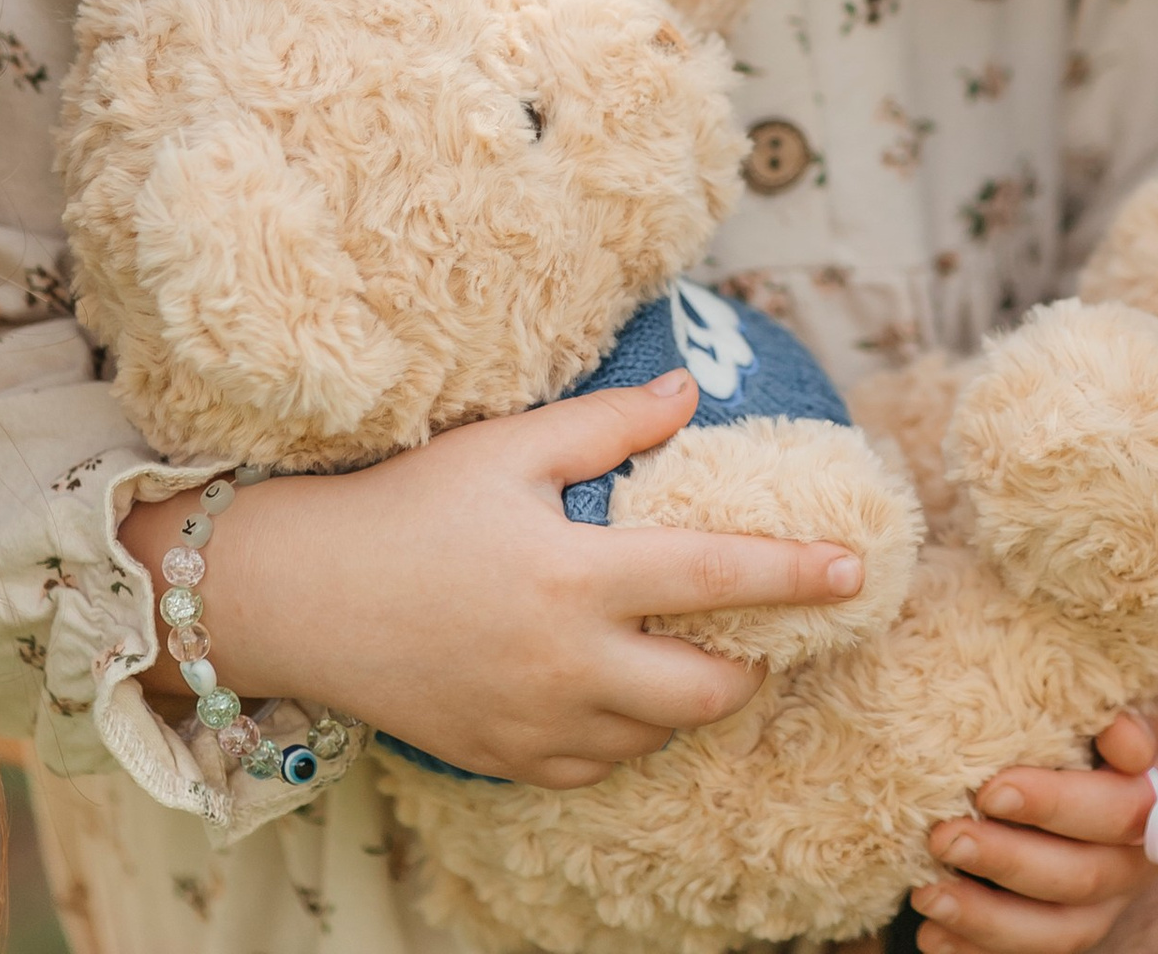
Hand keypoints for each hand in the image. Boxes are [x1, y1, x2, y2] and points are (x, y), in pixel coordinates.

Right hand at [119, 372, 865, 789]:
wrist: (303, 596)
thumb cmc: (407, 504)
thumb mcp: (509, 445)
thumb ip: (610, 424)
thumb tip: (690, 391)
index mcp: (577, 576)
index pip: (716, 576)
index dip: (794, 574)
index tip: (854, 571)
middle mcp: (567, 665)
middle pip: (706, 690)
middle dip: (753, 665)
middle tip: (765, 630)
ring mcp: (536, 726)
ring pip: (655, 733)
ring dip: (687, 696)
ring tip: (689, 648)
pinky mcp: (505, 761)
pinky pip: (597, 766)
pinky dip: (625, 732)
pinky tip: (616, 686)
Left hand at [911, 668, 1157, 953]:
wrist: (1153, 698)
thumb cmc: (1136, 676)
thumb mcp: (1149, 672)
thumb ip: (1139, 702)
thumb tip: (1125, 740)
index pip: (1123, 811)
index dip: (1057, 806)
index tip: (990, 789)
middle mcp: (1145, 853)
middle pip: (1086, 876)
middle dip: (1009, 861)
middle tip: (944, 837)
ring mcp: (1112, 889)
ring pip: (1062, 928)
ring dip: (990, 920)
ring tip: (928, 896)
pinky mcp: (1076, 908)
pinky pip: (1039, 944)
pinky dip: (985, 947)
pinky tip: (935, 937)